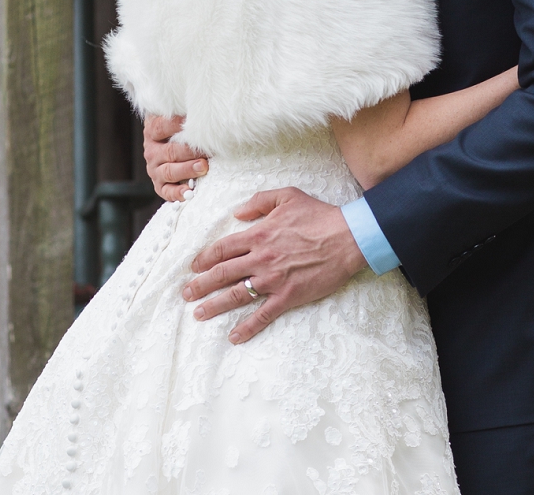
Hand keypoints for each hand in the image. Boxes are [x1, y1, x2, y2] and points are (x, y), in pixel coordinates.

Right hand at [143, 113, 208, 201]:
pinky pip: (167, 191)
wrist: (164, 146)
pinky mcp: (159, 185)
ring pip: (169, 171)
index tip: (194, 123)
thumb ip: (182, 113)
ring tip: (203, 167)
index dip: (177, 125)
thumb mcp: (173, 117)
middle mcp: (151, 151)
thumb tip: (201, 108)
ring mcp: (154, 169)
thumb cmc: (176, 129)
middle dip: (189, 152)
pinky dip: (178, 193)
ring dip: (187, 169)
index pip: (162, 127)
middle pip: (170, 151)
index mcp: (152, 131)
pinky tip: (190, 191)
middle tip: (205, 151)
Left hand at [183, 188, 365, 342]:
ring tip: (199, 314)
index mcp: (259, 234)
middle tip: (186, 294)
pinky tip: (234, 337)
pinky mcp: (288, 297)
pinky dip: (247, 328)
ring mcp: (273, 280)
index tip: (193, 267)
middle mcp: (260, 258)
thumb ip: (259, 201)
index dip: (205, 259)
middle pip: (222, 273)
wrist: (347, 238)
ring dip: (215, 305)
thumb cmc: (318, 215)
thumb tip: (237, 212)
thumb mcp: (287, 196)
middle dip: (201, 284)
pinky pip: (262, 315)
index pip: (223, 249)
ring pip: (236, 295)